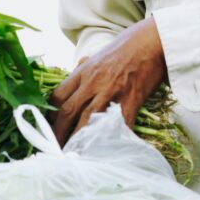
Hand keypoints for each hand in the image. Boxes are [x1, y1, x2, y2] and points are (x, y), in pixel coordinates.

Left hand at [49, 16, 167, 143]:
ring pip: (87, 121)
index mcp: (82, 72)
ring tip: (72, 159)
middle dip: (57, 134)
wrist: (152, 40)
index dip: (49, 116)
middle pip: (67, 112)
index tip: (47, 130)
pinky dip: (112, 140)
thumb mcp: (98, 56)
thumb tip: (74, 78)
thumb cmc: (127, 48)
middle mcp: (91, 83)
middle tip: (53, 152)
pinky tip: (107, 153)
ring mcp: (110, 92)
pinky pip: (118, 124)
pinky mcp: (129, 99)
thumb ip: (85, 70)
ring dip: (78, 142)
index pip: (57, 96)